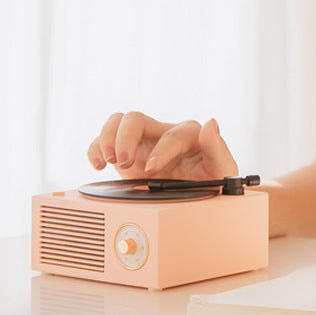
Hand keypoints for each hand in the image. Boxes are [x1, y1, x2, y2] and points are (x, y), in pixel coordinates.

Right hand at [86, 112, 238, 180]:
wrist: (198, 195)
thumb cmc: (212, 180)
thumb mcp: (221, 169)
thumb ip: (217, 148)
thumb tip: (211, 124)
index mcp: (189, 135)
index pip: (172, 135)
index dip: (161, 150)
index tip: (151, 169)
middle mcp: (163, 133)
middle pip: (136, 119)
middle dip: (126, 139)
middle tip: (125, 161)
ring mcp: (144, 141)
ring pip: (118, 122)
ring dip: (107, 139)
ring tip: (108, 161)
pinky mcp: (128, 152)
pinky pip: (103, 139)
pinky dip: (95, 148)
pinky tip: (98, 165)